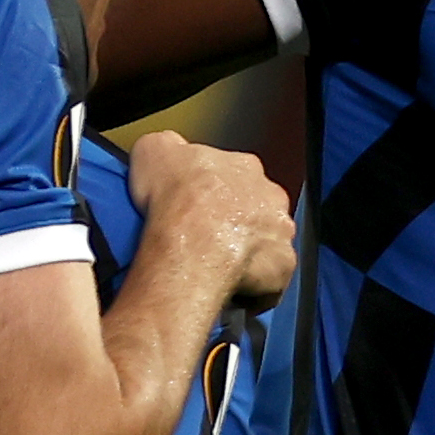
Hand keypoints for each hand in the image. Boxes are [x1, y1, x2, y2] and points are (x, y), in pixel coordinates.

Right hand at [123, 131, 296, 308]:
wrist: (190, 241)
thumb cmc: (176, 199)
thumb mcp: (153, 150)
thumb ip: (166, 147)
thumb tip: (166, 150)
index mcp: (244, 166)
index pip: (235, 174)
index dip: (215, 190)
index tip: (197, 202)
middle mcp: (269, 195)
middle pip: (257, 207)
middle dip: (236, 220)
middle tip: (205, 235)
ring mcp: (279, 232)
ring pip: (268, 241)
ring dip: (248, 251)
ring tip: (216, 264)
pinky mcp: (281, 266)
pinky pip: (272, 278)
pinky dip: (256, 286)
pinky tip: (232, 288)